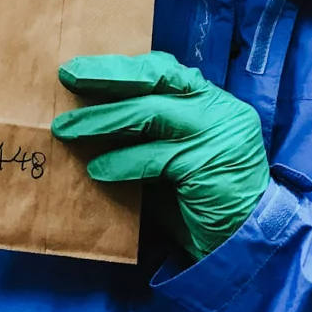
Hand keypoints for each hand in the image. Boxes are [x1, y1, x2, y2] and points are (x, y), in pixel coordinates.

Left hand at [52, 52, 268, 260]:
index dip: (121, 67)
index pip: (163, 70)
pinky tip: (95, 170)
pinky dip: (120, 162)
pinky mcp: (207, 163)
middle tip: (68, 77)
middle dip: (108, 75)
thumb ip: (147, 134)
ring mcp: (216, 132)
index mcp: (210, 100)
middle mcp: (218, 107)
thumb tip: (92, 119)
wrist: (246, 244)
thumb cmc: (204, 201)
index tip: (81, 68)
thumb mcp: (174, 156)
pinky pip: (152, 157)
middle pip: (156, 77)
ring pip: (149, 113)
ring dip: (101, 119)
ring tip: (65, 129)